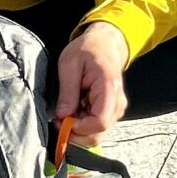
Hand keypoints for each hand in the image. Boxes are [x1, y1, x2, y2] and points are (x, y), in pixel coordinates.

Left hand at [56, 22, 128, 143]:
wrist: (105, 43)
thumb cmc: (88, 49)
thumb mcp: (69, 64)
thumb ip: (67, 91)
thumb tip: (62, 116)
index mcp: (108, 87)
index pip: (99, 122)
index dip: (79, 128)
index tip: (62, 121)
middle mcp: (117, 102)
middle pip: (99, 133)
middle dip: (76, 134)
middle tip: (59, 121)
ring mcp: (116, 108)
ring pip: (98, 134)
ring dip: (79, 130)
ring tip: (66, 113)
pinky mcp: (111, 111)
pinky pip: (97, 128)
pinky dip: (83, 126)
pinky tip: (75, 111)